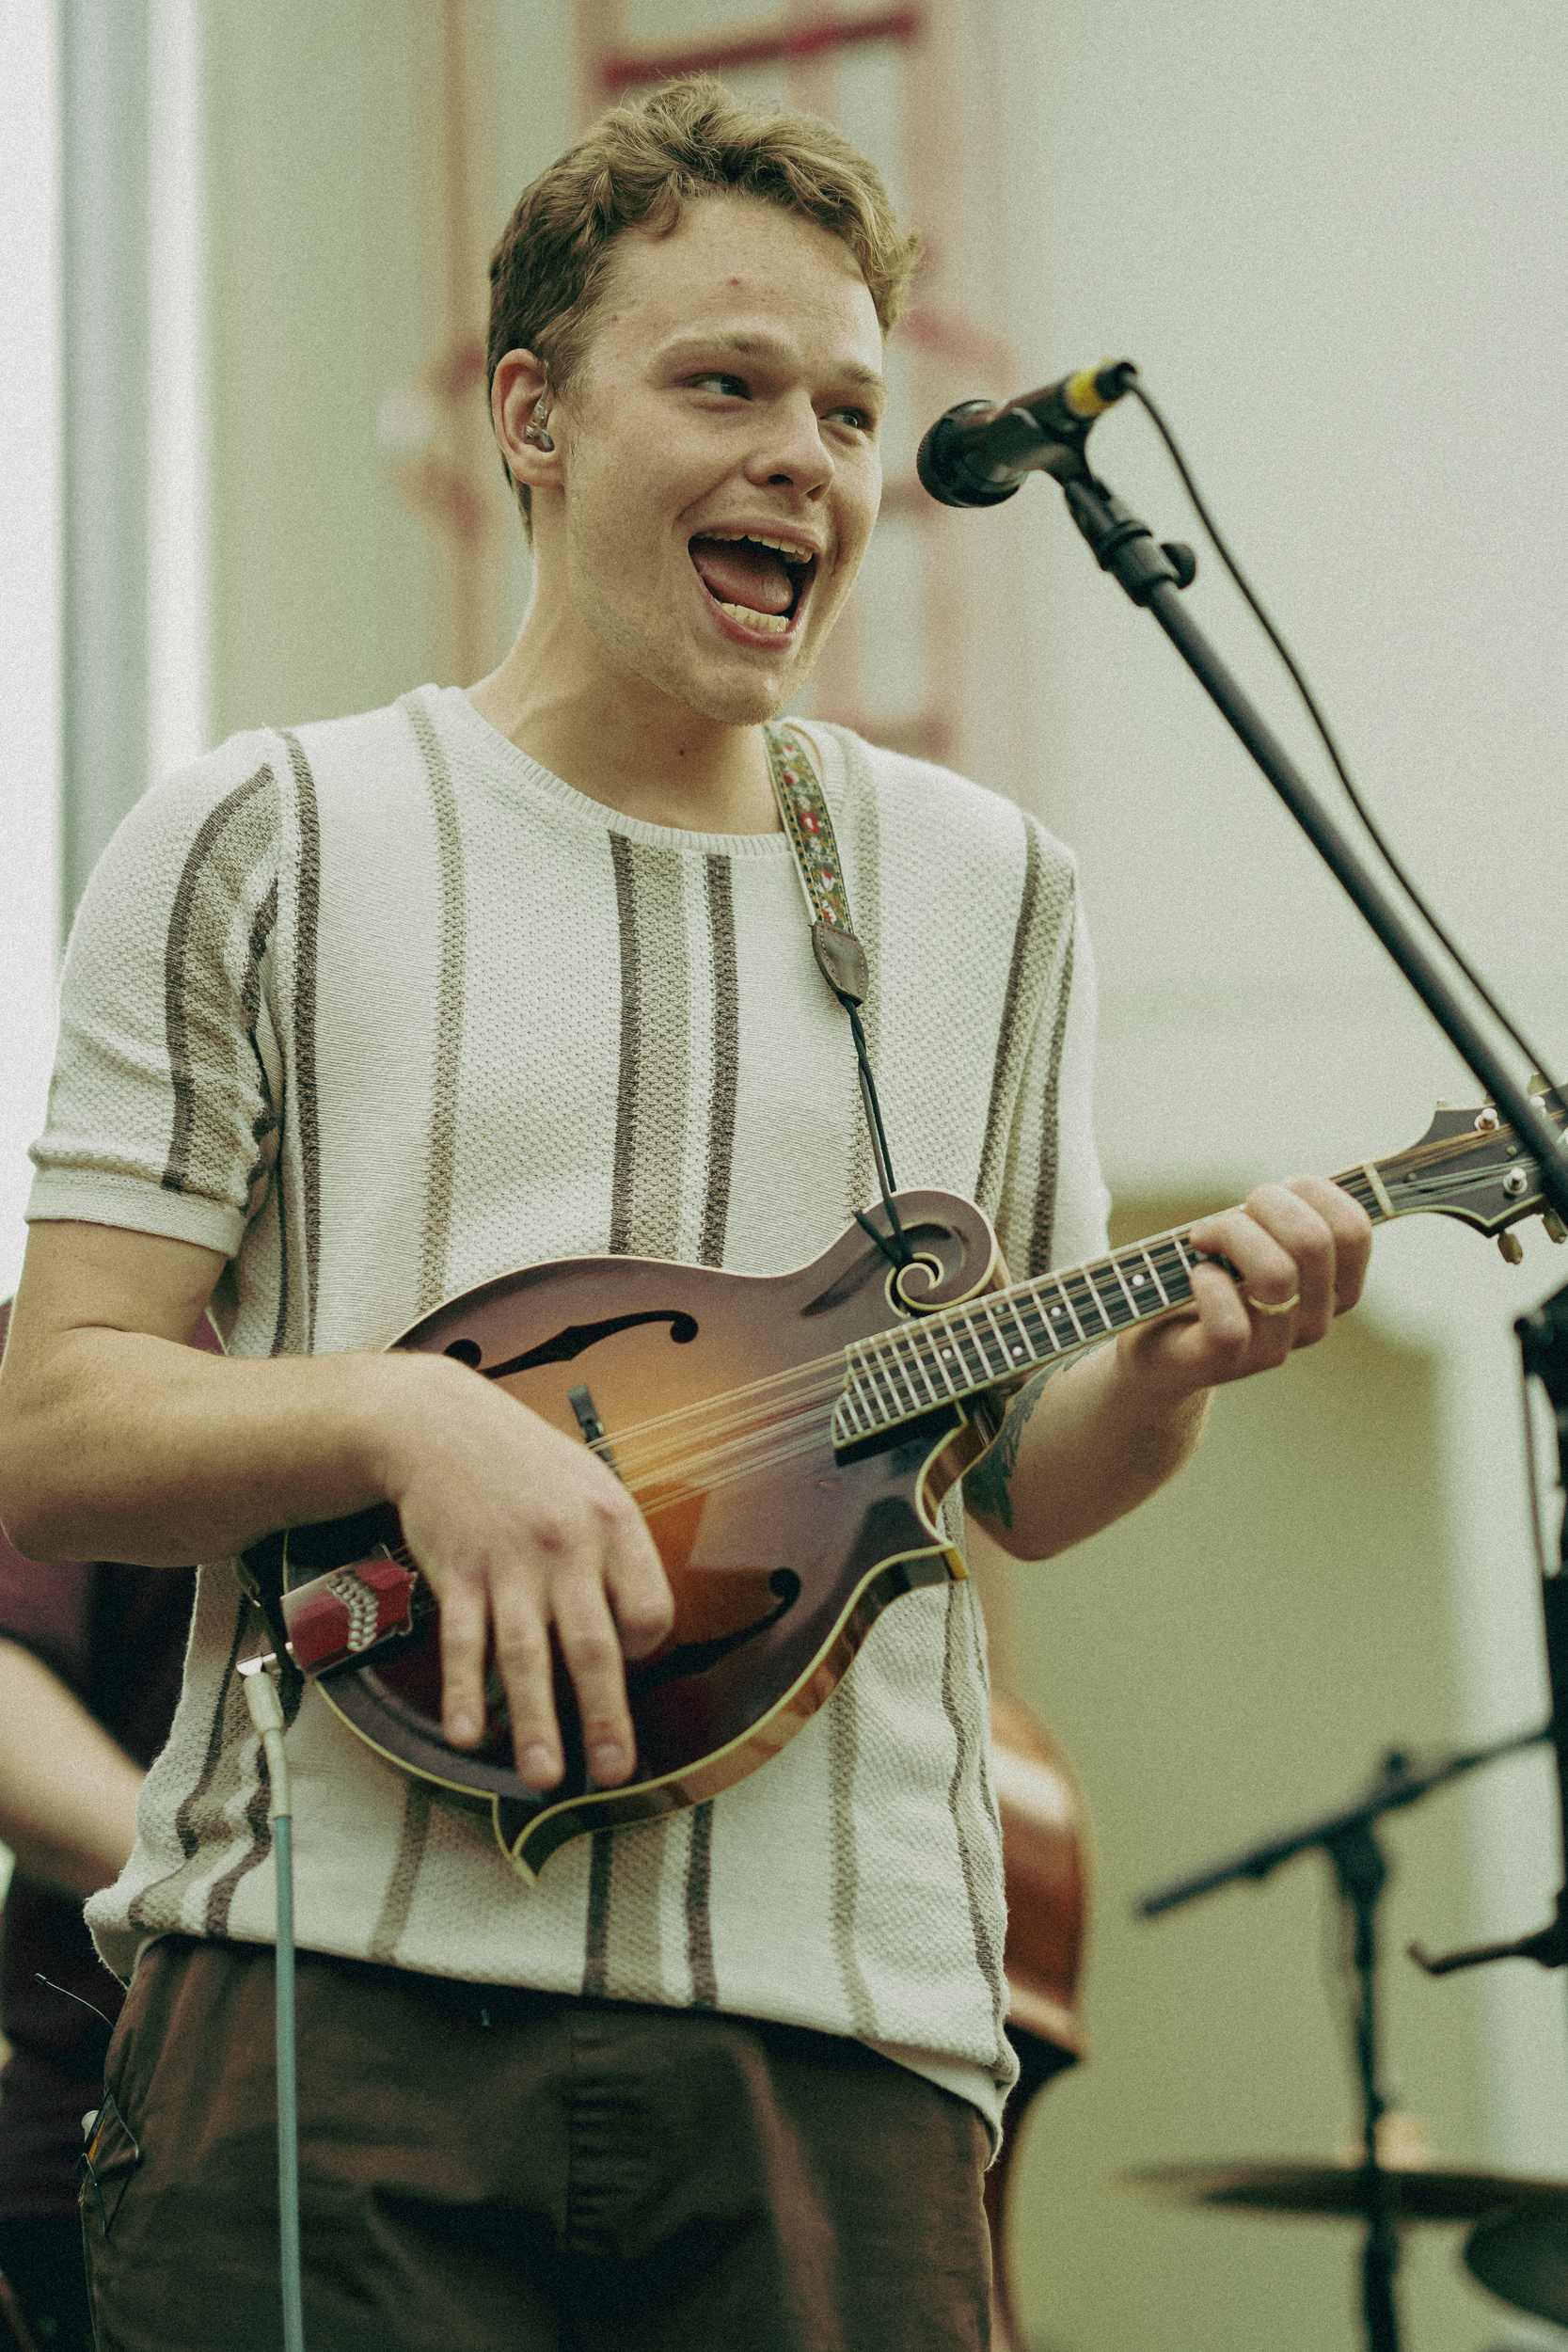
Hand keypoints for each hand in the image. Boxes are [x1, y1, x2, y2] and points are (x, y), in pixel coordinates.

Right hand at [377, 1357, 673, 1791]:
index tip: (630, 1664)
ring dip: (535, 1723)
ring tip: (545, 1776)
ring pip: (526, 1656)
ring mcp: (509, 1562)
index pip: (650, 1609)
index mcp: (614, 1524)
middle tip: (612, 1771)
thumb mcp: (593, 1486)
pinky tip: (466, 1732)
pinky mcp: (458, 1573)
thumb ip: (619, 1553)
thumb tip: (642, 1629)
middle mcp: (567, 1546)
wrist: (442, 1426)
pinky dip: (464, 1692)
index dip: (644, 1649)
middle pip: (593, 1645)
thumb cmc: (528, 1464)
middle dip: (605, 1717)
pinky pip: (464, 1643)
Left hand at [1118, 1175, 1371, 1397]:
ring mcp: (1274, 1347)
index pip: (1353, 1230)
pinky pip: (1230, 1322)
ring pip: (1276, 1275)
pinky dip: (1207, 1283)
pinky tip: (1196, 1274)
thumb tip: (1305, 1183)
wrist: (1161, 1342)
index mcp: (1335, 1287)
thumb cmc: (1213, 1273)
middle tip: (1231, 1212)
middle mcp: (1315, 1321)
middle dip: (1266, 1203)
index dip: (1314, 1192)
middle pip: (1313, 1242)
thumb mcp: (1257, 1238)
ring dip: (1231, 1234)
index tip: (1279, 1189)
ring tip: (1202, 1236)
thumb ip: (1289, 1214)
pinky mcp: (1227, 1362)